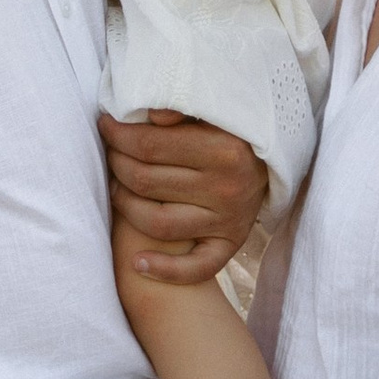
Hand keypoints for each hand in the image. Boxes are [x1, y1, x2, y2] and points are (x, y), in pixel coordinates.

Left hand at [103, 110, 264, 285]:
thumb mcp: (215, 110)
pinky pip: (196, 267)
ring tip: (116, 189)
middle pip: (147, 181)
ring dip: (125, 205)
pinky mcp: (230, 244)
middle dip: (117, 163)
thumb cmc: (234, 130)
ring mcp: (228, 220)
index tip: (106, 125)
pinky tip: (138, 263)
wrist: (272, 164)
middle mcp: (226, 188)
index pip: (150, 145)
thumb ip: (183, 108)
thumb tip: (151, 115)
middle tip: (110, 152)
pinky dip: (165, 270)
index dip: (118, 135)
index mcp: (224, 149)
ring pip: (158, 222)